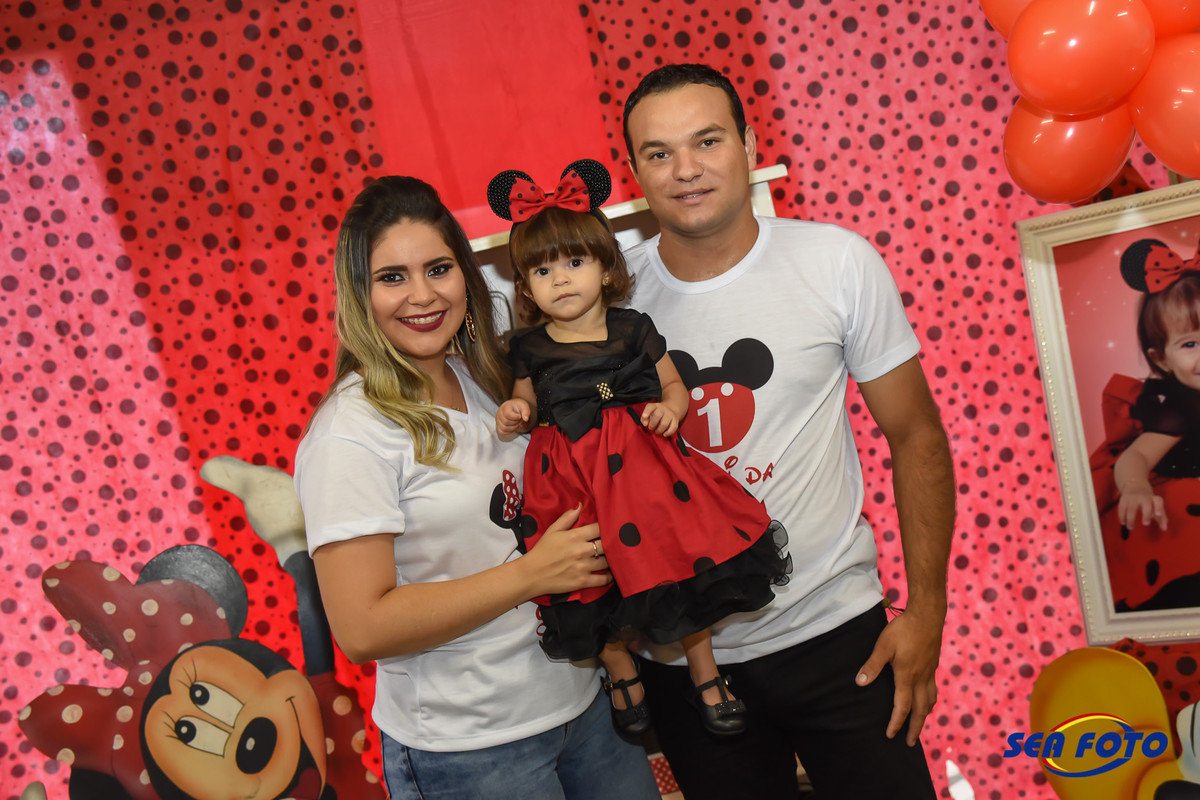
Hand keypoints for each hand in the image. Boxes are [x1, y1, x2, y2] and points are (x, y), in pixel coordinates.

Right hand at [496, 399, 530, 436]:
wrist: (515, 409)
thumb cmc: (519, 407)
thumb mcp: (524, 406)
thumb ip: (526, 411)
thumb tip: (526, 419)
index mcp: (505, 407)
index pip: (507, 414)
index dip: (515, 417)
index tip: (520, 416)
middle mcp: (499, 413)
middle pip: (506, 422)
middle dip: (515, 422)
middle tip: (519, 420)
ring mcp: (498, 420)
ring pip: (504, 428)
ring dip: (513, 427)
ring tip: (517, 423)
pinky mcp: (498, 426)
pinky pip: (502, 432)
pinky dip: (509, 431)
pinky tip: (513, 426)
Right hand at [522, 505, 612, 596]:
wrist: (531, 574)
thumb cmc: (542, 551)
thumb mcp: (552, 530)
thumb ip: (567, 517)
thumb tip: (580, 505)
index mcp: (575, 536)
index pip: (600, 528)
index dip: (608, 527)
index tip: (612, 528)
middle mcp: (581, 551)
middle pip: (607, 544)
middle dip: (613, 543)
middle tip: (618, 543)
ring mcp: (583, 567)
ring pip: (608, 561)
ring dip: (612, 559)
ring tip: (615, 557)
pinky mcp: (582, 582)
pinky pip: (603, 580)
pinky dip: (609, 577)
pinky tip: (611, 573)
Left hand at [640, 401, 678, 436]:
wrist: (669, 410)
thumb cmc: (656, 414)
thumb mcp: (649, 414)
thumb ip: (644, 419)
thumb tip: (645, 424)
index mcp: (654, 406)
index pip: (650, 407)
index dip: (647, 412)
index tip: (644, 416)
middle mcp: (663, 408)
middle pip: (657, 415)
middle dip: (652, 424)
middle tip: (651, 428)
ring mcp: (670, 414)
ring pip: (664, 423)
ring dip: (659, 430)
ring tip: (657, 431)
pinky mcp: (675, 419)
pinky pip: (673, 427)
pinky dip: (668, 432)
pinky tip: (664, 434)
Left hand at [856, 607, 943, 745]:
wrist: (928, 615)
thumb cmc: (903, 629)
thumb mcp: (883, 645)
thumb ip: (872, 665)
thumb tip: (860, 683)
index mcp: (907, 676)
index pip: (902, 707)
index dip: (896, 723)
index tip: (890, 735)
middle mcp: (922, 678)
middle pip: (921, 710)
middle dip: (915, 728)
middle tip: (911, 743)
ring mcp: (930, 672)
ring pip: (930, 701)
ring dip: (924, 716)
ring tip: (919, 723)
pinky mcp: (934, 665)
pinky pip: (933, 689)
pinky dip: (929, 700)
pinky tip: (925, 698)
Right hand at [1118, 481, 1166, 529]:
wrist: (1135, 485)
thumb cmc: (1148, 501)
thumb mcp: (1156, 506)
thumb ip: (1161, 518)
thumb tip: (1164, 529)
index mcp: (1153, 499)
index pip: (1158, 501)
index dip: (1158, 507)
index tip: (1158, 514)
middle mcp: (1144, 497)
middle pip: (1146, 505)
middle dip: (1146, 514)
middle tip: (1146, 524)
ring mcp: (1133, 497)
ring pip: (1131, 508)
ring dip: (1130, 519)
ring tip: (1130, 527)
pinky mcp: (1124, 499)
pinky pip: (1122, 508)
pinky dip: (1122, 516)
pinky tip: (1123, 522)